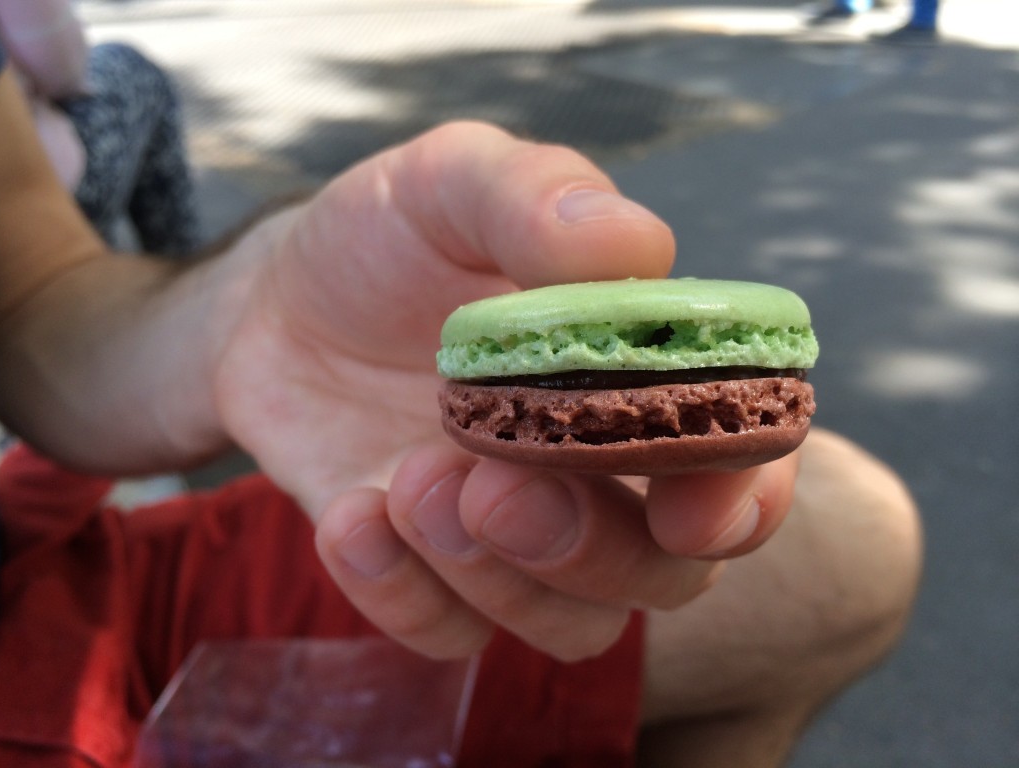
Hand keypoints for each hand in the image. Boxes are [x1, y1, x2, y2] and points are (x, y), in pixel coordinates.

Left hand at [213, 122, 798, 659]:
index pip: (739, 458)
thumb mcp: (450, 183)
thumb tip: (635, 242)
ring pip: (570, 627)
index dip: (742, 496)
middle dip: (595, 552)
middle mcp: (597, 475)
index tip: (690, 510)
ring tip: (408, 481)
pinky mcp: (431, 575)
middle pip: (664, 574)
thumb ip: (537, 196)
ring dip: (496, 577)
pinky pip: (448, 634)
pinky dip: (400, 593)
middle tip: (498, 489)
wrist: (278, 301)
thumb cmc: (391, 236)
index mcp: (638, 379)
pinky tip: (351, 516)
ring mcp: (515, 537)